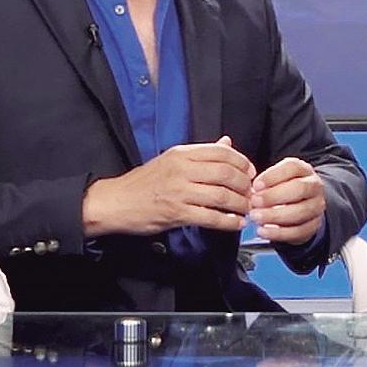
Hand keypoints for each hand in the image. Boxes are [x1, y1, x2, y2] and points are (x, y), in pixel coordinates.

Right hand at [82, 136, 255, 235]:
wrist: (115, 202)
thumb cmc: (144, 182)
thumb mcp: (172, 160)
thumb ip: (202, 154)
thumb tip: (227, 142)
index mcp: (182, 153)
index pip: (222, 152)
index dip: (243, 163)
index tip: (251, 173)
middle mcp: (182, 169)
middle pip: (226, 173)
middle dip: (245, 185)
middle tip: (251, 194)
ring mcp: (179, 191)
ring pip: (221, 195)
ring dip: (239, 204)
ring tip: (246, 209)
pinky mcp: (176, 213)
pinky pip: (210, 217)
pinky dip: (227, 222)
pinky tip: (235, 224)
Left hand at [249, 157, 325, 244]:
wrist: (301, 207)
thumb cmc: (284, 190)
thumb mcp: (276, 179)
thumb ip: (265, 182)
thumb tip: (249, 190)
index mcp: (303, 170)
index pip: (292, 168)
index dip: (273, 176)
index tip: (256, 185)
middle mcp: (314, 186)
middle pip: (299, 188)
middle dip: (274, 196)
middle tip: (255, 202)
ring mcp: (316, 206)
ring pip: (300, 211)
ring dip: (275, 215)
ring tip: (256, 217)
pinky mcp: (313, 226)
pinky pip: (298, 231)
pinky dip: (278, 233)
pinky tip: (263, 231)